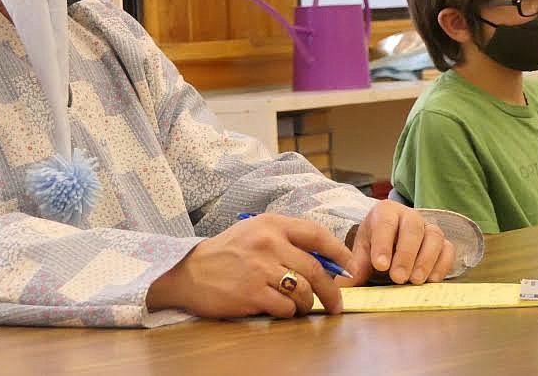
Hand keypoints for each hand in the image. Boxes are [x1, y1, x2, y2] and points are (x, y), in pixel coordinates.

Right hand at [146, 213, 352, 317]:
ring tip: (304, 307)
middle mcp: (268, 243)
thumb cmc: (225, 252)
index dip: (339, 251)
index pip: (316, 234)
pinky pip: (286, 307)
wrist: (188, 271)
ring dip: (309, 303)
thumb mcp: (255, 232)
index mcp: (272, 224)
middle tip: (337, 302)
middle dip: (332, 289)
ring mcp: (261, 268)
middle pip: (315, 268)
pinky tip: (282, 310)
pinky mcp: (252, 293)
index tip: (349, 266)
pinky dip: (289, 312)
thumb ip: (286, 240)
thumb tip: (324, 261)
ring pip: (303, 290)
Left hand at [343, 200, 456, 285]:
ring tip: (415, 281)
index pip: (385, 223)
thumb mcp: (362, 251)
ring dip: (425, 260)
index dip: (383, 244)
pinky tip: (431, 280)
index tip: (380, 266)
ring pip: (434, 237)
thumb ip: (356, 265)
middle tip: (398, 278)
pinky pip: (449, 249)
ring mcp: (429, 228)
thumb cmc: (376, 244)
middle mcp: (410, 215)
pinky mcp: (443, 242)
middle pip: (413, 228)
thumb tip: (345, 283)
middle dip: (406, 254)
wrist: (392, 240)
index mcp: (386, 212)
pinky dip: (442, 265)